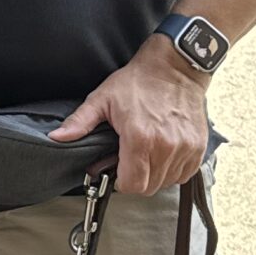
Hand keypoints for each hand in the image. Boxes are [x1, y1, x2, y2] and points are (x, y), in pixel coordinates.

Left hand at [50, 37, 207, 195]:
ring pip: (167, 182)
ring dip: (154, 175)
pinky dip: (173, 169)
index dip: (120, 181)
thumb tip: (56, 137)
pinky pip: (184, 174)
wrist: (175, 67)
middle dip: (136, 179)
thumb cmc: (138, 82)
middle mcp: (166, 146)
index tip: (116, 169)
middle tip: (128, 159)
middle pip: (149, 187)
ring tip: (146, 153)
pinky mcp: (199, 147)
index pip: (132, 185)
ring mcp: (186, 148)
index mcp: (140, 138)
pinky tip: (163, 153)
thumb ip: (80, 122)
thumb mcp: (102, 99)